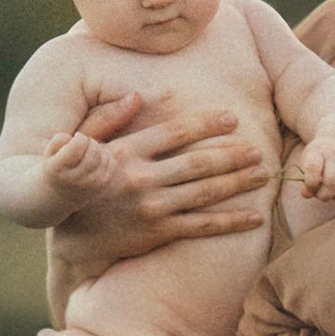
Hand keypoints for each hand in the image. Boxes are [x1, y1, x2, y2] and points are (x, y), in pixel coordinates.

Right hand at [41, 123, 114, 205]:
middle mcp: (75, 179)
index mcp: (58, 169)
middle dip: (90, 142)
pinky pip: (111, 164)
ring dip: (98, 149)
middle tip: (83, 145)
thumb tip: (78, 137)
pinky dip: (106, 157)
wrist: (59, 197)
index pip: (78, 144)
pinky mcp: (102, 187)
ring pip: (104, 156)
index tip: (74, 140)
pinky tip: (95, 160)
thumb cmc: (54, 169)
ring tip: (87, 153)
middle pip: (93, 150)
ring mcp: (91, 185)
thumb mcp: (49, 153)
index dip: (79, 137)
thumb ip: (59, 140)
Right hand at [45, 96, 268, 290]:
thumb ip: (106, 120)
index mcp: (126, 152)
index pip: (174, 132)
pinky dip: (231, 221)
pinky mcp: (159, 233)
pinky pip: (202, 227)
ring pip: (205, 192)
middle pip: (198, 162)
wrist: (71, 240)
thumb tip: (135, 96)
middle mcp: (142, 178)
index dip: (206, 123)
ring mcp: (152, 207)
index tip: (232, 118)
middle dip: (232, 155)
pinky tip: (254, 217)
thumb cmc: (78, 186)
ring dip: (238, 182)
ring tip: (263, 174)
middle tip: (258, 150)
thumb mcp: (83, 148)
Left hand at [290, 134, 334, 205]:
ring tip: (330, 189)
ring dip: (333, 196)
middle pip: (331, 182)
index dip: (310, 183)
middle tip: (319, 194)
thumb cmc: (319, 158)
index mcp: (318, 151)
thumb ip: (306, 180)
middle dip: (322, 195)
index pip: (313, 167)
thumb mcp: (308, 164)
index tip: (310, 186)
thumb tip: (306, 195)